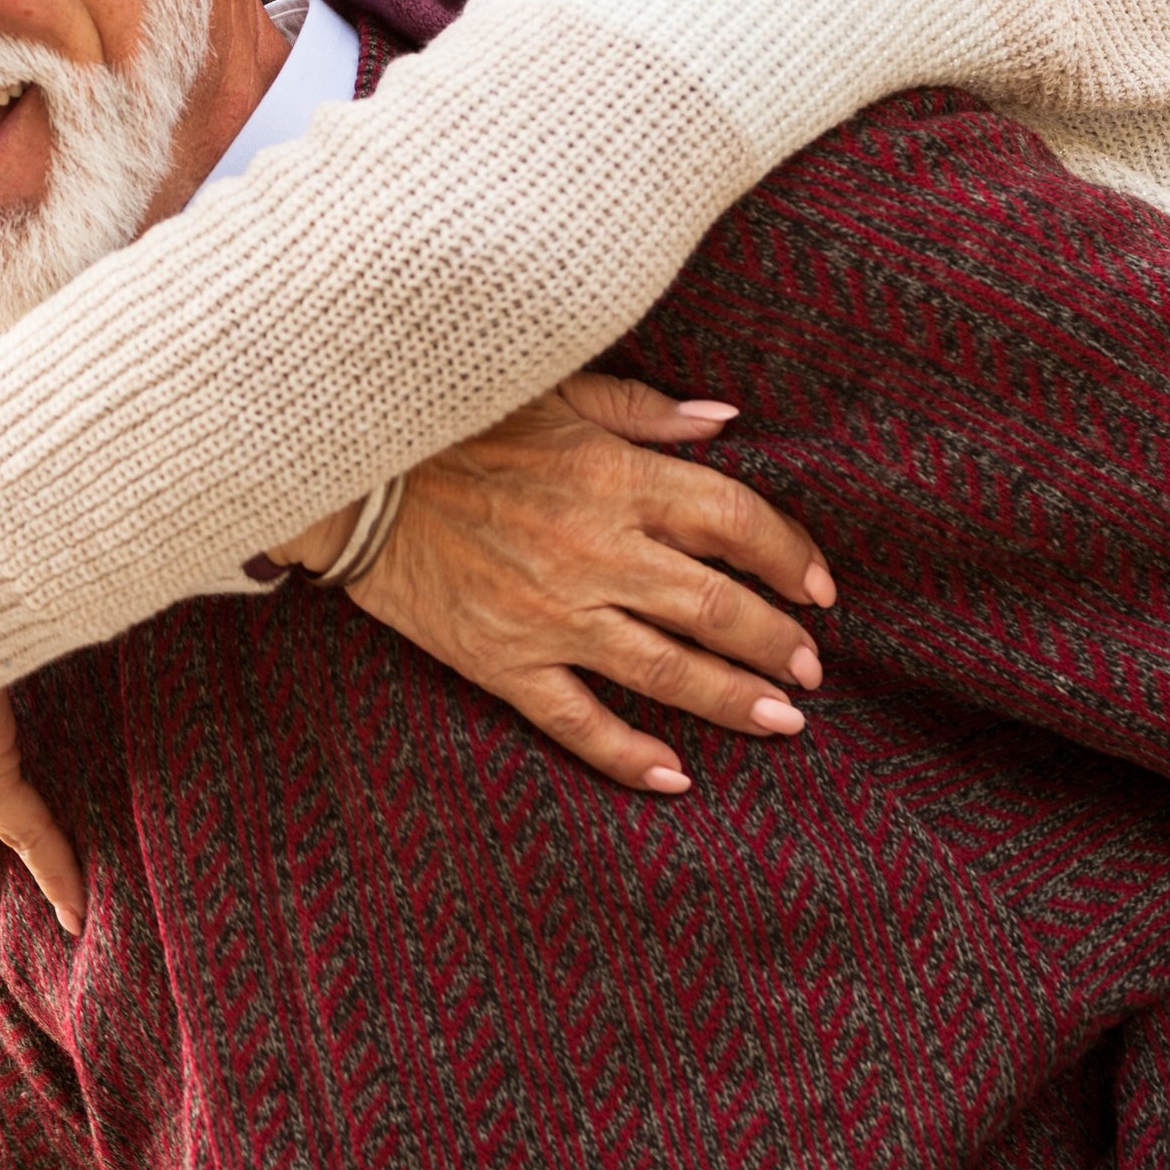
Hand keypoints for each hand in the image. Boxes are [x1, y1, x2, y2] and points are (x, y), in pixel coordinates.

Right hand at [336, 372, 836, 795]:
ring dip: (735, 699)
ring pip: (665, 670)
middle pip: (715, 604)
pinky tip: (675, 777)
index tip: (819, 587)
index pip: (733, 520)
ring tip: (786, 722)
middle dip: (776, 641)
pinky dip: (628, 754)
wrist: (350, 472)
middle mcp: (595, 550)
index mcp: (613, 477)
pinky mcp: (502, 660)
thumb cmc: (454, 424)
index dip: (790, 556)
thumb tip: (724, 420)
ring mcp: (550, 613)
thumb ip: (642, 409)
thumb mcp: (552, 392)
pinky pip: (576, 720)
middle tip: (812, 668)